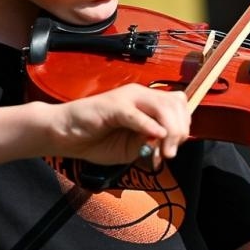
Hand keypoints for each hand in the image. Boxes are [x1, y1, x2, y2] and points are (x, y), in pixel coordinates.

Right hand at [48, 84, 190, 164]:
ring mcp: (126, 98)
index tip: (176, 147)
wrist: (64, 136)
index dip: (184, 125)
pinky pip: (135, 114)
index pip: (178, 105)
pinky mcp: (112, 106)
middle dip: (180, 131)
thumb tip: (168, 142)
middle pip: (175, 105)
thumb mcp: (132, 148)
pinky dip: (148, 125)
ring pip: (162, 107)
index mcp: (146, 103)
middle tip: (170, 153)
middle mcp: (140, 95)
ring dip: (169, 132)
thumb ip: (151, 144)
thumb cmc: (97, 140)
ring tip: (164, 152)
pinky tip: (156, 136)